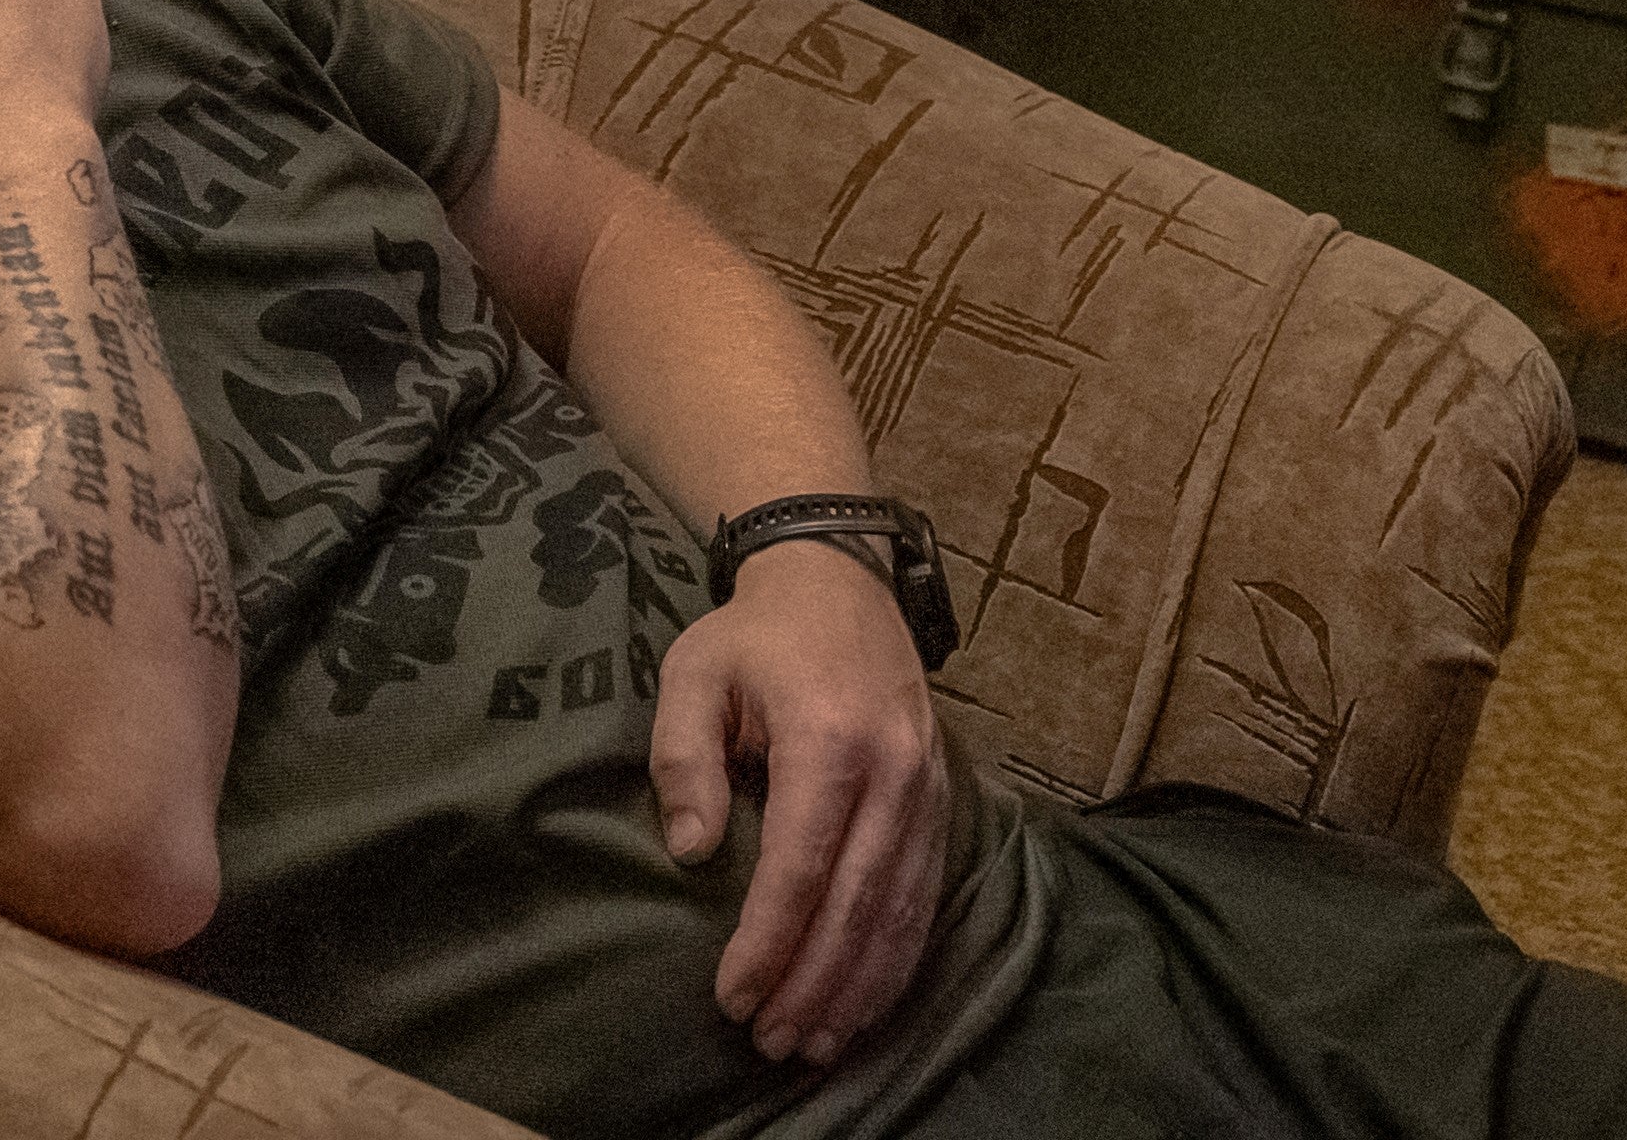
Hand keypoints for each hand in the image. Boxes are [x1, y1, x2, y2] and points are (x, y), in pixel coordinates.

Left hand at [656, 540, 946, 1066]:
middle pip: (856, 905)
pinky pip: (922, 899)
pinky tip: (862, 1002)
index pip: (801, 866)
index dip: (768, 941)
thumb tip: (694, 855)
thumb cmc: (755, 636)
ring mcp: (928, 793)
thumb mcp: (696, 673)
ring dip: (857, 987)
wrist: (841, 582)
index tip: (732, 996)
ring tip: (812, 1043)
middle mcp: (893, 775)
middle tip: (770, 1041)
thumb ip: (684, 759)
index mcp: (829, 741)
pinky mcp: (942, 806)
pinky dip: (895, 960)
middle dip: (813, 984)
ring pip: (898, 914)